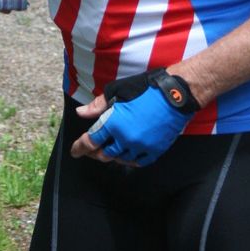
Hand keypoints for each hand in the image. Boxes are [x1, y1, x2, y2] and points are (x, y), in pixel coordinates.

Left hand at [71, 71, 194, 166]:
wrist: (174, 94)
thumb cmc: (145, 89)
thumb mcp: (117, 91)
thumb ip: (97, 106)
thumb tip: (80, 113)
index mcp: (114, 123)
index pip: (91, 141)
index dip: (80, 148)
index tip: (74, 152)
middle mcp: (126, 139)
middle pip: (104, 154)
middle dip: (94, 153)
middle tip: (90, 150)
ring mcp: (141, 146)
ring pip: (120, 158)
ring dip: (112, 154)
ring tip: (108, 148)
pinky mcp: (155, 150)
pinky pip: (138, 162)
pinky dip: (129, 159)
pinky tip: (126, 154)